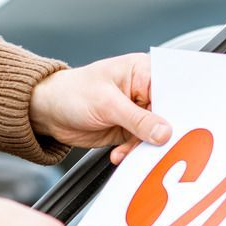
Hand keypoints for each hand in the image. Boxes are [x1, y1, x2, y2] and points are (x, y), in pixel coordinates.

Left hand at [30, 52, 171, 163]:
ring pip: (154, 134)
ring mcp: (136, 112)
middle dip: (160, 133)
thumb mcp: (107, 104)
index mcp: (142, 71)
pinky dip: (132, 153)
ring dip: (142, 146)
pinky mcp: (128, 130)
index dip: (177, 109)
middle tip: (156, 145)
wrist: (47, 111)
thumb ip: (138, 119)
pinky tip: (119, 154)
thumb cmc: (71, 92)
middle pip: (166, 115)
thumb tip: (164, 132)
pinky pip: (140, 145)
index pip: (170, 90)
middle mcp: (143, 90)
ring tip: (127, 150)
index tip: (177, 128)